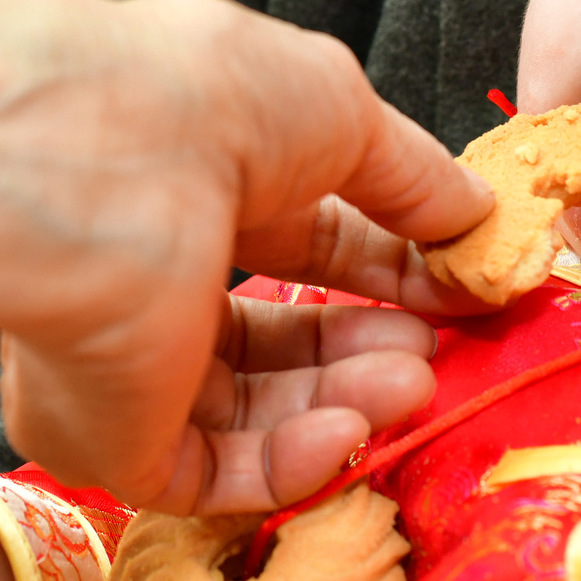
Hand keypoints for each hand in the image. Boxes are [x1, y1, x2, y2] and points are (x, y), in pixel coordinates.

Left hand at [0, 0, 493, 500]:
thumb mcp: (342, 112)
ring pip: (255, 414)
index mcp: (198, 180)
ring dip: (346, 402)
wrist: (100, 165)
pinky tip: (347, 429)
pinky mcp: (108, 438)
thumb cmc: (209, 105)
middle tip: (436, 351)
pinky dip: (291, 462)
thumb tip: (480, 215)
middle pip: (282, 341)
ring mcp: (126, 360)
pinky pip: (214, 474)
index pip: (305, 245)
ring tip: (411, 384)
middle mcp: (154, 270)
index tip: (462, 294)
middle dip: (370, 347)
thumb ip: (413, 177)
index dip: (390, 273)